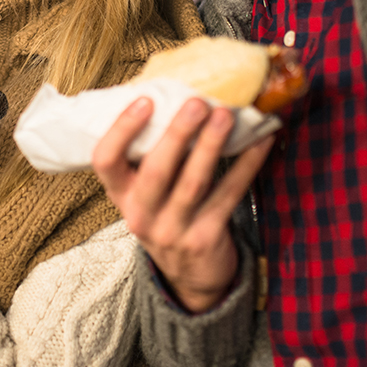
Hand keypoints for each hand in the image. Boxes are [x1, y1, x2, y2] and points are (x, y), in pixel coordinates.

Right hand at [92, 96, 273, 312]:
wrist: (190, 278)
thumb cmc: (167, 214)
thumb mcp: (146, 192)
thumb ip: (149, 153)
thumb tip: (166, 88)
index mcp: (121, 195)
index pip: (105, 161)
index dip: (122, 130)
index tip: (145, 100)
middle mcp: (141, 214)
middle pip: (155, 170)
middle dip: (177, 134)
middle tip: (197, 102)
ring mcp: (172, 230)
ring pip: (193, 183)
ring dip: (212, 146)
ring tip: (227, 116)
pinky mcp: (205, 238)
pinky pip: (228, 196)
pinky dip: (246, 166)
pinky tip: (261, 141)